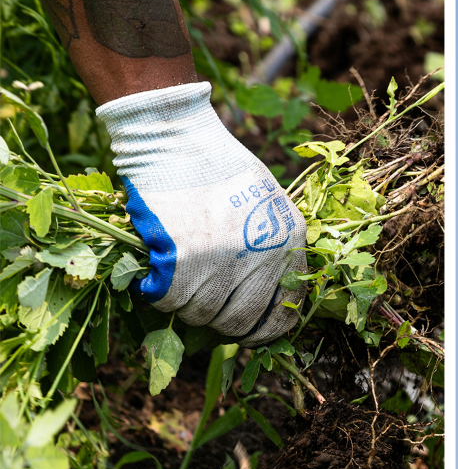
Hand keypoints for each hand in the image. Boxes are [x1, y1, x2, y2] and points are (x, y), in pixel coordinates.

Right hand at [96, 82, 305, 346]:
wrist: (176, 137)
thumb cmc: (219, 166)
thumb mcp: (267, 202)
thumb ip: (272, 246)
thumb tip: (267, 295)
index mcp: (288, 242)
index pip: (284, 312)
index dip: (263, 329)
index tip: (247, 330)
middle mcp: (261, 258)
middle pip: (239, 321)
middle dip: (221, 323)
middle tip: (204, 309)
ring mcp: (222, 263)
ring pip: (202, 315)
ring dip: (187, 306)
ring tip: (178, 281)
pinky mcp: (182, 262)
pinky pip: (169, 302)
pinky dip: (159, 294)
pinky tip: (157, 275)